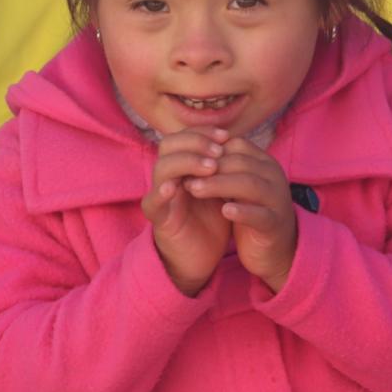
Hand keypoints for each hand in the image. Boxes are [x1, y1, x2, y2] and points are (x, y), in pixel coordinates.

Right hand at [143, 128, 232, 294]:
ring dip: (186, 163)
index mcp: (184, 169)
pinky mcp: (158, 219)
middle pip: (169, 145)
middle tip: (219, 150)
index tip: (226, 135)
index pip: (185, 137)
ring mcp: (162, 197)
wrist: (201, 259)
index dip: (203, 132)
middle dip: (196, 142)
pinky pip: (152, 201)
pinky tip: (175, 187)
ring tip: (210, 167)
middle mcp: (170, 178)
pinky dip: (160, 192)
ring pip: (161, 168)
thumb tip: (239, 142)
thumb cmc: (212, 223)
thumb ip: (224, 170)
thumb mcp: (222, 191)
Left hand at [189, 135, 298, 291]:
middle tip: (183, 175)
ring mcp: (277, 200)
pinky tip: (224, 211)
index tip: (186, 160)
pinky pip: (260, 215)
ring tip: (194, 190)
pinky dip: (242, 212)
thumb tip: (190, 154)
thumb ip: (224, 169)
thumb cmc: (252, 211)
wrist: (275, 249)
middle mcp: (274, 176)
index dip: (209, 151)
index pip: (236, 145)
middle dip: (209, 167)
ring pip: (250, 185)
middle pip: (241, 162)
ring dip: (219, 185)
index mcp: (264, 163)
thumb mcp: (238, 186)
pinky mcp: (275, 224)